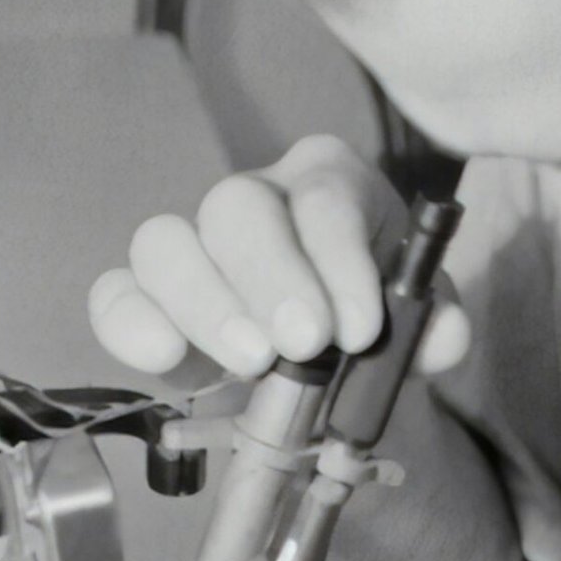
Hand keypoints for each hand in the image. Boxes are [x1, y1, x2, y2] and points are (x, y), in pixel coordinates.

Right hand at [88, 133, 470, 379]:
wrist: (328, 376)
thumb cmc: (370, 330)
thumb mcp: (415, 328)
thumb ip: (434, 327)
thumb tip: (445, 336)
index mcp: (327, 185)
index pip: (324, 197)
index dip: (339, 260)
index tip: (360, 332)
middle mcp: (252, 200)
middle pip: (237, 206)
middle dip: (270, 277)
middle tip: (304, 345)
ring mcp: (189, 245)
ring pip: (165, 242)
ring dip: (205, 304)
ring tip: (251, 363)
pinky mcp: (144, 297)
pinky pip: (116, 293)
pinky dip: (131, 323)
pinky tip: (164, 358)